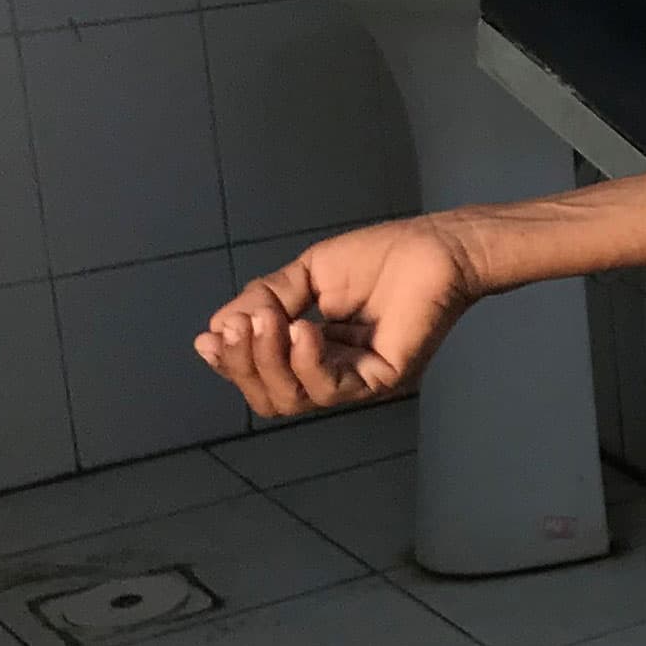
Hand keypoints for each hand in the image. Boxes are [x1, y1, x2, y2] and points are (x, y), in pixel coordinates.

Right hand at [193, 217, 480, 417]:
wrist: (435, 246)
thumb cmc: (379, 257)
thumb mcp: (305, 277)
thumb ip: (265, 301)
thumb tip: (218, 329)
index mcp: (315, 354)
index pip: (261, 378)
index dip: (231, 364)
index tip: (210, 337)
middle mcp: (335, 375)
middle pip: (271, 399)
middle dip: (243, 365)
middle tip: (239, 327)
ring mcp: (359, 381)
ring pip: (295, 399)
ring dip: (269, 361)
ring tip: (270, 321)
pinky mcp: (383, 379)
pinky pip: (332, 388)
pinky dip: (306, 362)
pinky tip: (303, 331)